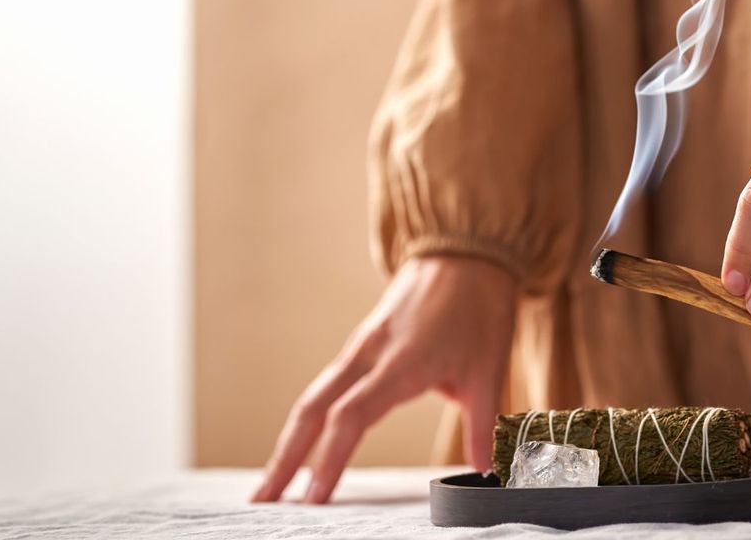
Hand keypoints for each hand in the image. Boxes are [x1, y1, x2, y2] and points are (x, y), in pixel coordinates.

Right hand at [251, 255, 516, 503]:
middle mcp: (370, 354)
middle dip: (284, 458)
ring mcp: (360, 347)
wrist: (467, 250)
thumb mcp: (489, 370)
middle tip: (261, 501)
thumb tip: (486, 473)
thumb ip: (482, 427)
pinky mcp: (360, 344)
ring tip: (271, 483)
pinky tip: (300, 443)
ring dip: (289, 441)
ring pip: (312, 397)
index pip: (352, 416)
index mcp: (401, 362)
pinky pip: (325, 385)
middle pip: (312, 410)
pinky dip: (307, 419)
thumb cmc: (479, 308)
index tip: (313, 498)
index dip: (330, 458)